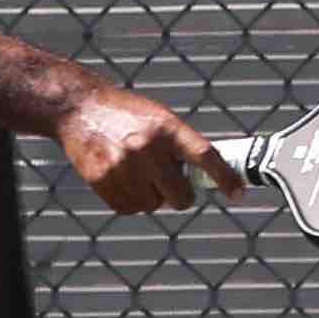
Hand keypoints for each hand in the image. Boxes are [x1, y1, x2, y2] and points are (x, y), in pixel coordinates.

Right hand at [54, 84, 243, 213]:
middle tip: (169, 184)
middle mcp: (148, 148)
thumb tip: (203, 176)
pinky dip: (129, 200)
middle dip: (179, 196)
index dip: (225, 177)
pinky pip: (129, 209)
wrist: (79, 109)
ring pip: (153, 205)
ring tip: (135, 171)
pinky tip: (120, 178)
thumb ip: (179, 144)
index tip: (239, 193)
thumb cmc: (125, 114)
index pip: (205, 156)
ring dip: (149, 196)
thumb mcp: (158, 118)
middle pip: (181, 196)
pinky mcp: (103, 181)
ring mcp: (124, 166)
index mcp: (167, 128)